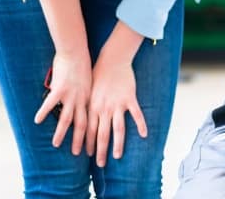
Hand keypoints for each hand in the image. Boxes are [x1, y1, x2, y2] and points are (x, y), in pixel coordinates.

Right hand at [34, 51, 91, 154]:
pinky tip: (37, 121)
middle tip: (78, 153)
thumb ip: (85, 93)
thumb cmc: (82, 64)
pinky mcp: (60, 89)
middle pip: (82, 124)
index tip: (92, 145)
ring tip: (57, 144)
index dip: (92, 134)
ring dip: (62, 133)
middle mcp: (81, 99)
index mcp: (89, 98)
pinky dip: (43, 112)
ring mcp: (71, 95)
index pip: (91, 120)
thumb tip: (82, 101)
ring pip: (66, 118)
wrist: (77, 50)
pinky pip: (50, 103)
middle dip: (80, 140)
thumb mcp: (89, 81)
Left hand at [86, 51, 146, 166]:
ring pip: (117, 129)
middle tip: (100, 164)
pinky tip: (144, 135)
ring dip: (117, 144)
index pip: (89, 131)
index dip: (88, 144)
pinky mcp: (130, 98)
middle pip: (102, 134)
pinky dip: (141, 125)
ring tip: (116, 156)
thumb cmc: (98, 74)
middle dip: (100, 150)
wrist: (112, 59)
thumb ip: (87, 105)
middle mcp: (104, 109)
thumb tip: (80, 116)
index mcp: (92, 107)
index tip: (88, 155)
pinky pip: (136, 114)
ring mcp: (117, 104)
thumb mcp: (88, 91)